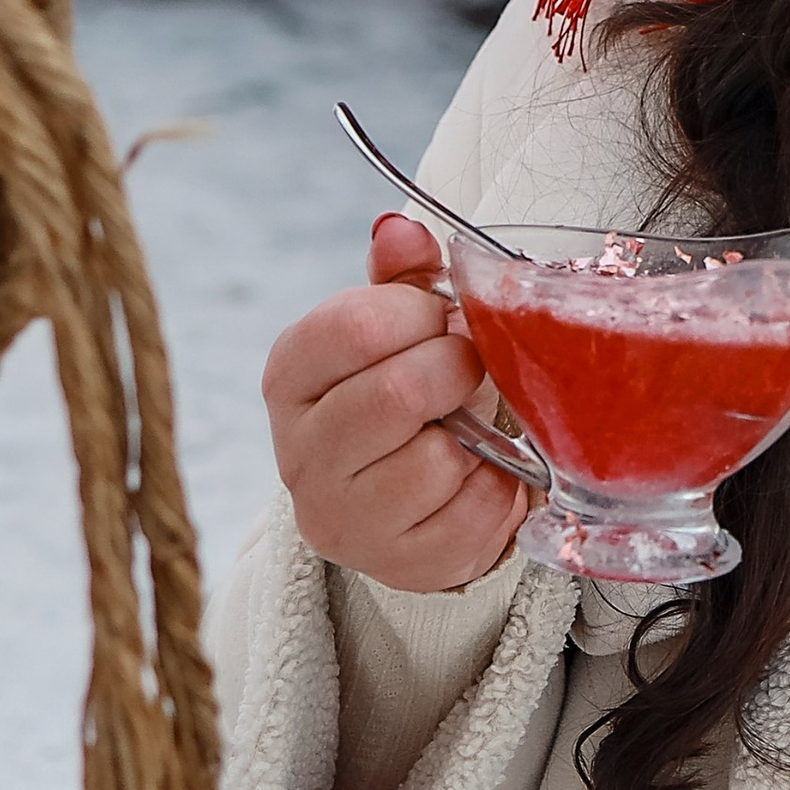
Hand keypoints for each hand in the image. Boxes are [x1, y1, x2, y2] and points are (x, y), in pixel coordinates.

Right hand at [262, 211, 528, 592]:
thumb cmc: (408, 392)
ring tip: (467, 429)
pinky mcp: (394, 562)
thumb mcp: (398, 326)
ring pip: (434, 462)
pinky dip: (500, 487)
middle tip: (470, 369)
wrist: (410, 499)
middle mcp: (298, 453)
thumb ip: (402, 276)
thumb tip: (398, 227)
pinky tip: (482, 475)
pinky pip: (473, 514)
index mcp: (289, 376)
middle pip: (395, 394)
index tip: (443, 320)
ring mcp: (340, 516)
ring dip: (476, 437)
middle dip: (456, 371)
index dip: (418, 314)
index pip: (350, 327)